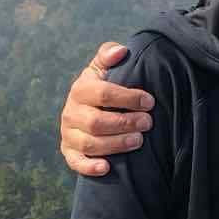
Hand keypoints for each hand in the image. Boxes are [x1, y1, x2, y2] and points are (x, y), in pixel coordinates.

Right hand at [59, 42, 153, 175]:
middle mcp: (71, 112)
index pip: (103, 93)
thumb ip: (108, 56)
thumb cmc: (100, 87)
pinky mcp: (69, 152)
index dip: (128, 98)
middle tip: (148, 123)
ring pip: (90, 143)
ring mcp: (68, 134)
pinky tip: (107, 167)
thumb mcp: (102, 69)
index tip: (150, 102)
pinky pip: (75, 162)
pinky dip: (90, 167)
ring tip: (139, 141)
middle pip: (97, 122)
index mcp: (80, 89)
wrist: (84, 109)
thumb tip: (121, 51)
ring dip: (116, 144)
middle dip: (125, 123)